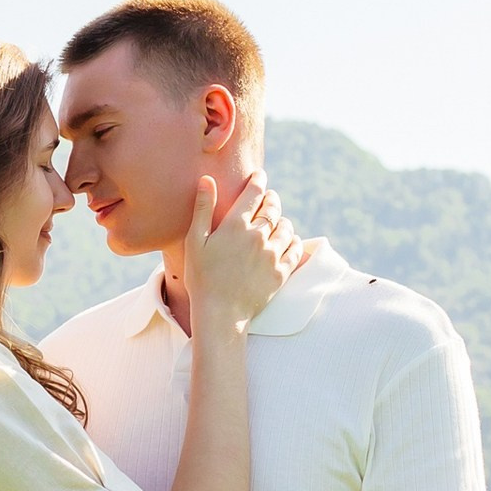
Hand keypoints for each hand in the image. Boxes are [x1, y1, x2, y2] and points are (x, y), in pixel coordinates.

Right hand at [180, 173, 301, 332]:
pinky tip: (286, 241)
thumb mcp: (195, 241)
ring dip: (281, 220)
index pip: (254, 192)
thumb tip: (207, 179)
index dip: (258, 180)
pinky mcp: (281, 272)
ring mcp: (272, 255)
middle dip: (271, 199)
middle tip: (268, 199)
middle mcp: (257, 236)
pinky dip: (292, 240)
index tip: (259, 176)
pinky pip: (295, 248)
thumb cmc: (202, 278)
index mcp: (236, 226)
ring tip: (275, 222)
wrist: (220, 314)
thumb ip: (203, 208)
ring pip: (286, 226)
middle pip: (273, 207)